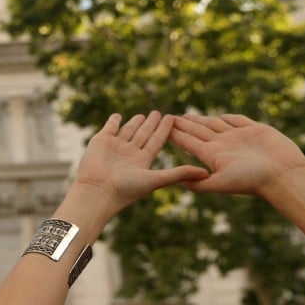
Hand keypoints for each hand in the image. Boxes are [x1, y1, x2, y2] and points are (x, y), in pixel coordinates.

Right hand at [72, 111, 208, 215]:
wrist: (98, 191)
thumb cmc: (126, 189)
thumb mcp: (156, 179)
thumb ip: (179, 173)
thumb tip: (206, 174)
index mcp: (142, 161)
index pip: (156, 141)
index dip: (165, 130)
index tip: (173, 119)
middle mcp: (129, 153)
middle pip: (143, 135)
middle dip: (152, 124)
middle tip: (160, 113)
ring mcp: (114, 147)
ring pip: (128, 131)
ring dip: (135, 123)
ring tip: (144, 115)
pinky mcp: (100, 141)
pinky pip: (109, 128)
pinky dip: (113, 121)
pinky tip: (118, 116)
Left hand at [170, 113, 304, 198]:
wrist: (282, 175)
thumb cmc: (252, 180)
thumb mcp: (221, 182)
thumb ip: (199, 183)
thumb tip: (177, 183)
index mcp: (213, 156)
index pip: (189, 142)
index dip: (176, 134)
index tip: (162, 127)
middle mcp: (223, 146)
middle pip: (198, 132)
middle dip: (184, 124)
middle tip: (168, 118)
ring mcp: (239, 138)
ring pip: (215, 125)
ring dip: (201, 120)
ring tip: (187, 116)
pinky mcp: (256, 130)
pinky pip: (239, 121)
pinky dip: (230, 118)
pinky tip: (221, 116)